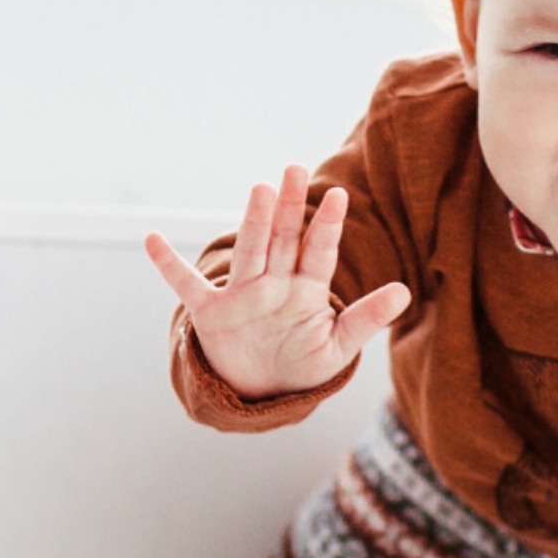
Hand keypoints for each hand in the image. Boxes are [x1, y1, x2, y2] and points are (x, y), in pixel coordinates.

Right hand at [145, 164, 410, 398]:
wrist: (264, 389)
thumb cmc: (303, 363)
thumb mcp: (339, 347)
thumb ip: (367, 318)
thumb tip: (406, 293)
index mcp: (307, 290)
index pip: (319, 252)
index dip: (328, 225)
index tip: (339, 195)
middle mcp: (275, 283)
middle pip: (284, 239)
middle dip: (290, 207)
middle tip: (296, 168)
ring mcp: (243, 295)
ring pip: (250, 251)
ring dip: (254, 222)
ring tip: (261, 190)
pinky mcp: (213, 313)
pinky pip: (188, 286)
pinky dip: (169, 265)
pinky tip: (151, 239)